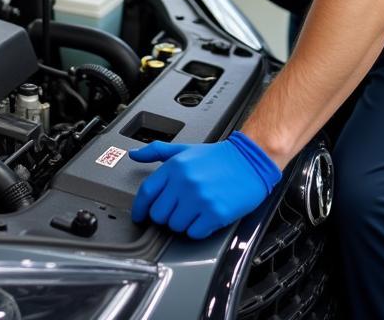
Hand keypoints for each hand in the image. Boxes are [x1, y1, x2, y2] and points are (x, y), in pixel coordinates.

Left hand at [129, 133, 281, 239]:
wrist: (249, 161)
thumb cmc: (218, 158)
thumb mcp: (185, 150)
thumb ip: (157, 151)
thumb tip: (134, 154)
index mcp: (175, 166)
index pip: (146, 192)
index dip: (139, 208)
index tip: (139, 216)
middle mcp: (184, 182)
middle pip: (159, 214)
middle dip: (166, 215)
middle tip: (179, 208)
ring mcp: (199, 199)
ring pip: (175, 226)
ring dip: (183, 223)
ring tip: (195, 209)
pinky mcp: (214, 213)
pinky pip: (194, 233)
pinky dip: (199, 229)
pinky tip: (206, 216)